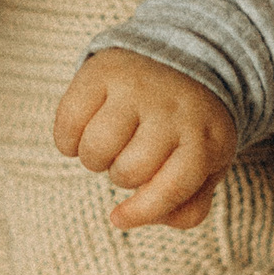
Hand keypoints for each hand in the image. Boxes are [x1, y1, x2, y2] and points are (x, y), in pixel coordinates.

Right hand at [52, 49, 239, 230]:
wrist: (181, 57)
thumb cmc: (190, 127)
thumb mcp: (206, 165)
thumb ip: (188, 206)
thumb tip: (134, 217)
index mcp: (207, 138)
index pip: (172, 188)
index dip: (141, 211)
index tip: (118, 218)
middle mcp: (174, 109)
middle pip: (128, 172)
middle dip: (121, 175)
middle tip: (127, 157)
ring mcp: (138, 87)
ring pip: (96, 149)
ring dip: (93, 159)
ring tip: (108, 145)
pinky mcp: (104, 71)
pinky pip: (69, 122)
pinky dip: (66, 140)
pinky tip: (81, 134)